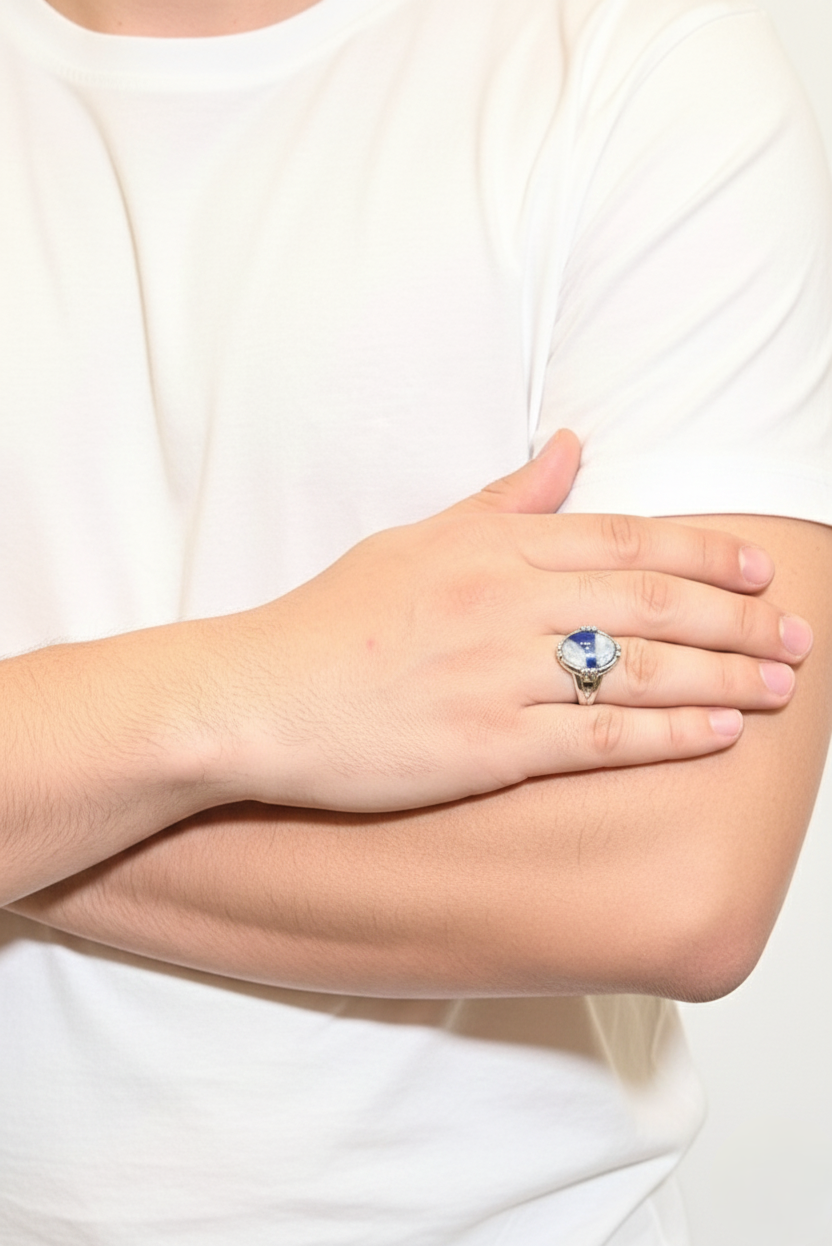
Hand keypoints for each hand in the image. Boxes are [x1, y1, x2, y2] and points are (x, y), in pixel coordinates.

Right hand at [198, 431, 810, 811]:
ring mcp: (500, 676)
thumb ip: (503, 499)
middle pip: (649, 604)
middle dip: (736, 619)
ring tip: (780, 686)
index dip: (704, 554)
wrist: (259, 697)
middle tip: (797, 634)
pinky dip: (665, 735)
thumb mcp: (415, 540)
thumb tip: (570, 447)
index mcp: (491, 549)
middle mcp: (506, 605)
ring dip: (722, 677)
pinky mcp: (489, 747)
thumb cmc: (332, 620)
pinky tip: (716, 736)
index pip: (623, 540)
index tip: (761, 570)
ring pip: (638, 670)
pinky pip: (596, 738)